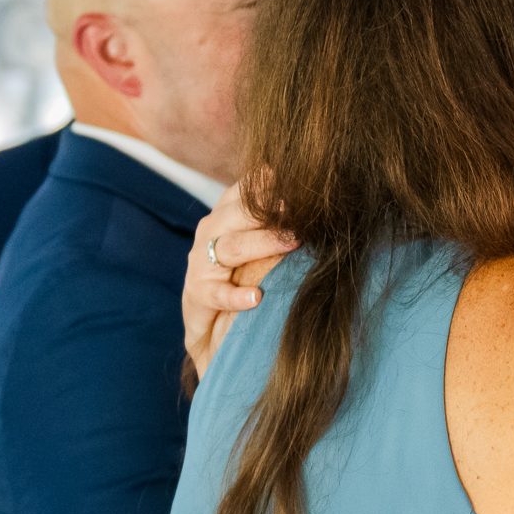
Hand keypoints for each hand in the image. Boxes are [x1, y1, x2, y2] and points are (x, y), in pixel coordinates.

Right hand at [183, 178, 294, 378]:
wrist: (213, 329)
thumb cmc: (244, 279)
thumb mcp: (262, 247)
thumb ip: (279, 223)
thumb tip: (316, 200)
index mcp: (227, 214)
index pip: (245, 190)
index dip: (270, 185)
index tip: (299, 184)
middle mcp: (212, 231)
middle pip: (239, 211)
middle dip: (271, 209)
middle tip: (302, 209)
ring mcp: (201, 262)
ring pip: (232, 246)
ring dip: (263, 242)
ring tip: (293, 242)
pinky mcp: (197, 294)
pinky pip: (216, 293)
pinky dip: (237, 296)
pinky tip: (257, 298)